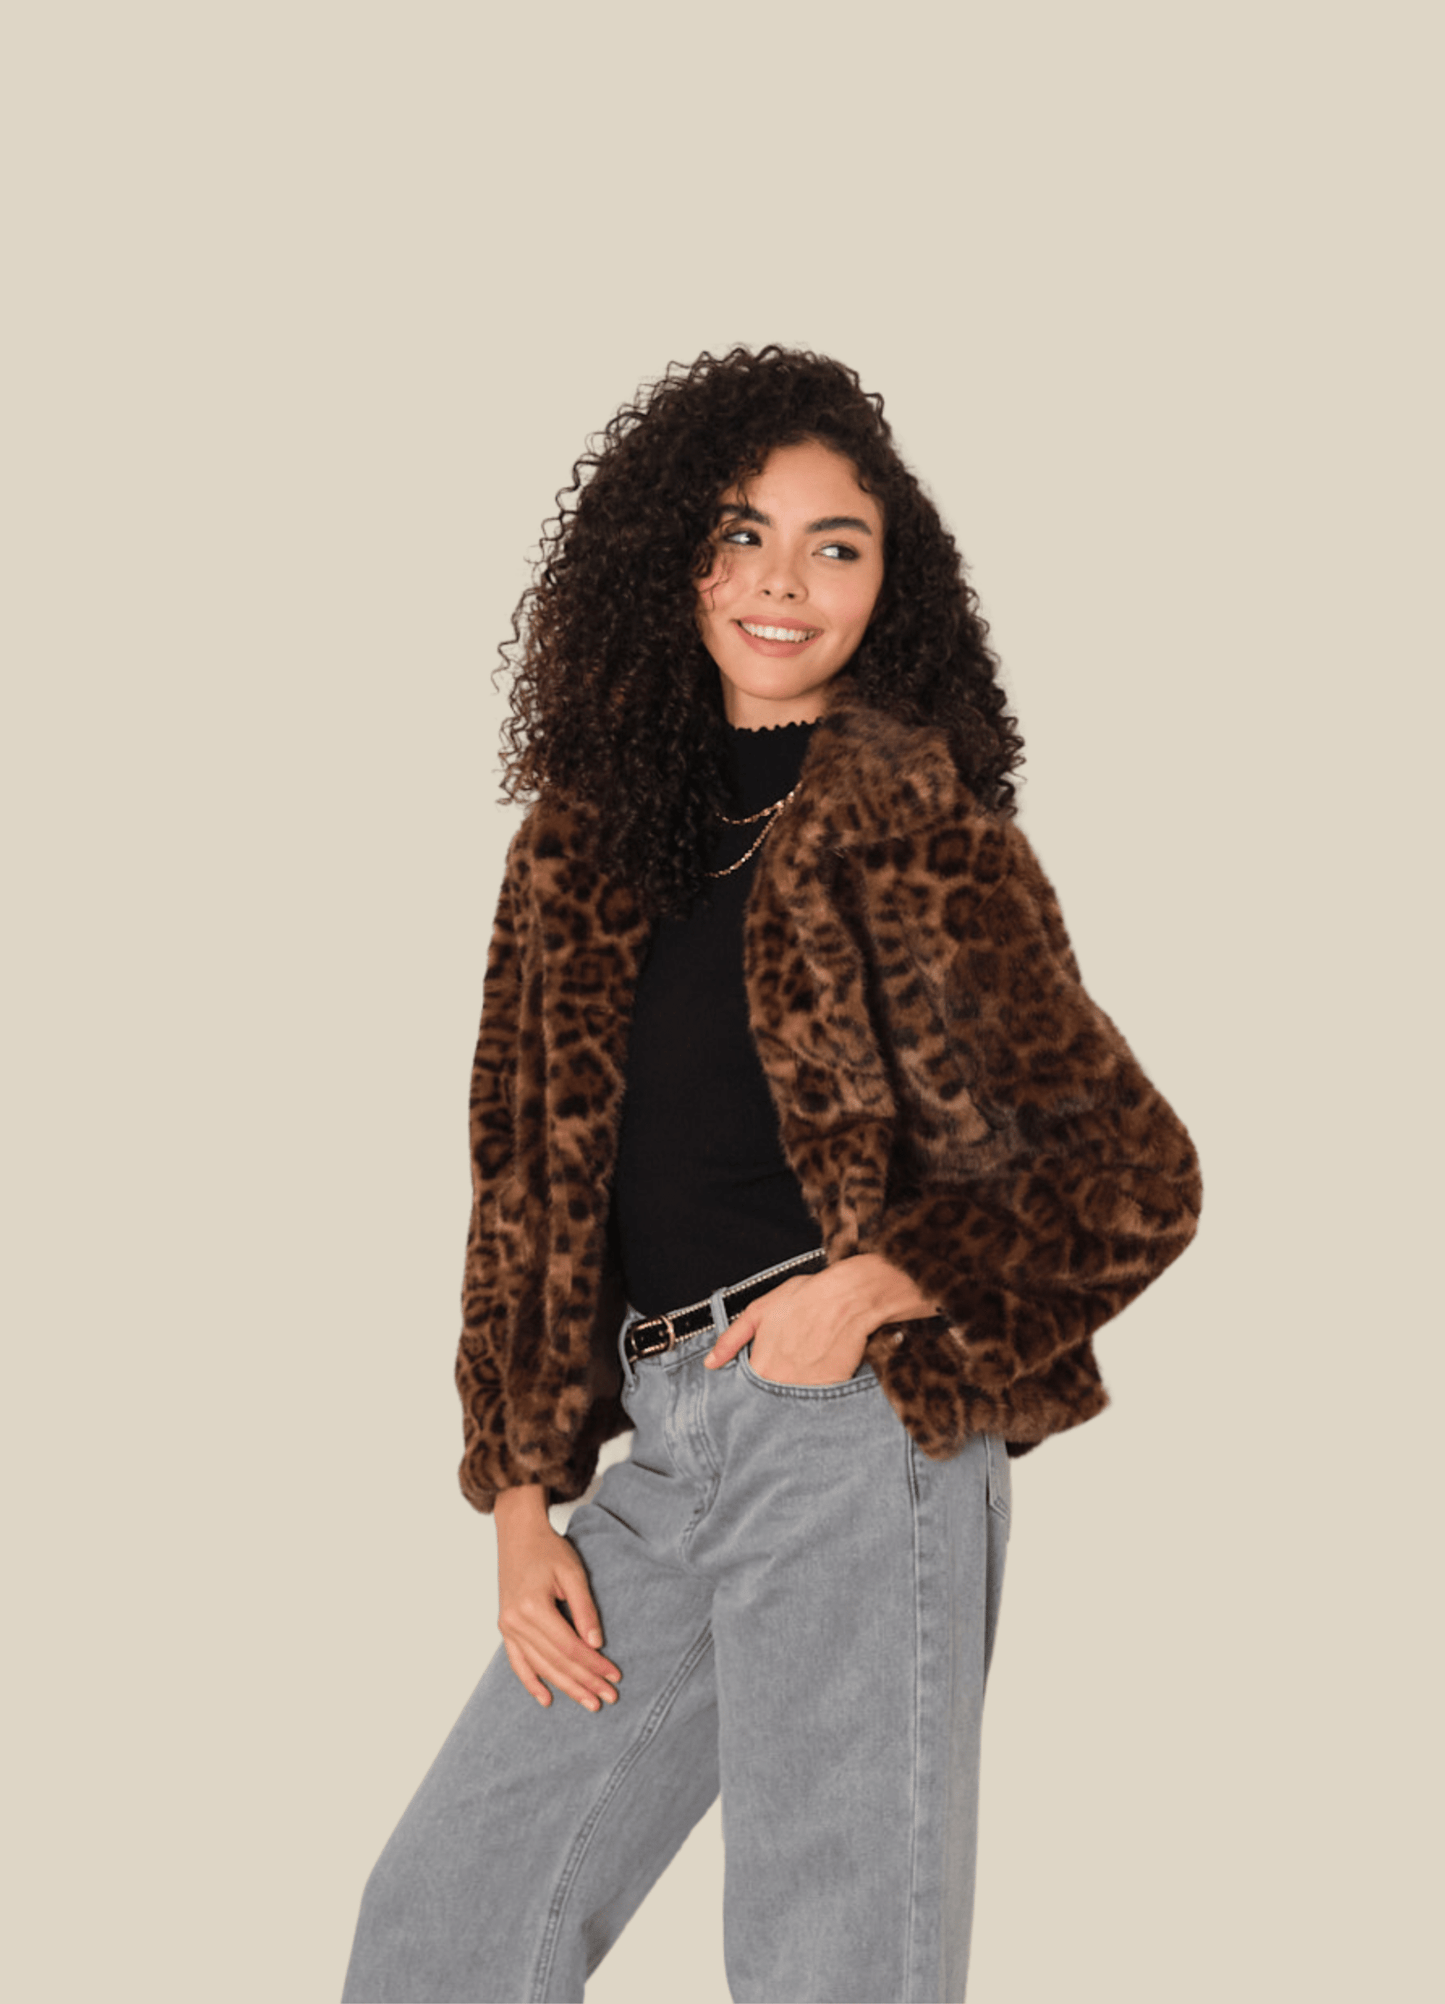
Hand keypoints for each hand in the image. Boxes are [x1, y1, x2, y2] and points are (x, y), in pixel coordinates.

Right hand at [494, 1487, 620, 1711]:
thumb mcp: (573, 1573)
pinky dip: (531, 1682)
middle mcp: (515, 1621)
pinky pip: (517, 1662)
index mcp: (533, 1607)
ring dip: (565, 1687)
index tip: (614, 1676)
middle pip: (556, 1662)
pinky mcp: (505, 1627)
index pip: (570, 1647)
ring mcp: (507, 1626)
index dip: (594, 1665)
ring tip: (589, 1701)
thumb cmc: (548, 1549)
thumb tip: (596, 1645)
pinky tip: (546, 1699)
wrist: (518, 1535)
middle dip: (585, 1682)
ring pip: (540, 1667)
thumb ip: (584, 1609)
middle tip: (609, 1698)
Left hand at [703, 1254, 939, 1384]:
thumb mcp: (759, 1310)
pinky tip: (814, 1386)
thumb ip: (731, 1339)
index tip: (751, 1389)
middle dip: (767, 1400)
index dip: (746, 1391)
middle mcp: (781, 1383)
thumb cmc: (807, 1297)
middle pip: (766, 1403)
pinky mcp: (831, 1391)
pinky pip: (816, 1405)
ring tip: (795, 1386)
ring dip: (788, 1403)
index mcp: (760, 1365)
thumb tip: (711, 1362)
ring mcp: (807, 1390)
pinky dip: (812, 1402)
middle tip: (774, 1389)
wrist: (850, 1297)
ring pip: (790, 1407)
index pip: (744, 1392)